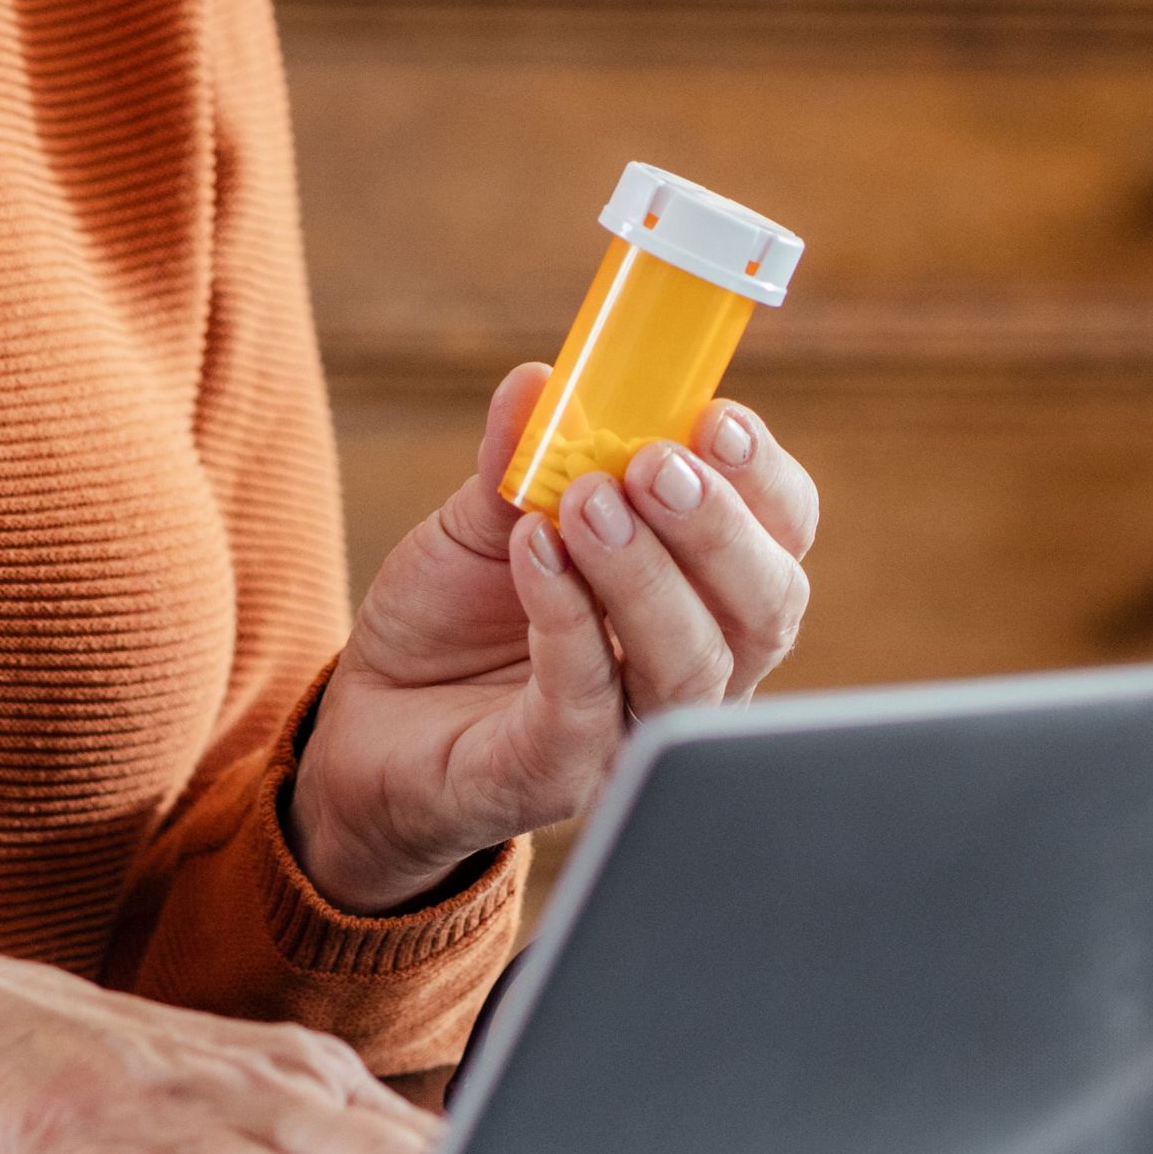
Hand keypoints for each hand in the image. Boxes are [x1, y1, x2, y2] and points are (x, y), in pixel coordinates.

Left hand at [287, 372, 821, 914]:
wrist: (372, 718)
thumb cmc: (456, 617)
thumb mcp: (490, 516)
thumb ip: (523, 456)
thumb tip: (538, 381)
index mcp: (700, 594)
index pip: (780, 540)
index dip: (765, 481)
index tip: (719, 419)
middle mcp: (690, 667)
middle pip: (767, 608)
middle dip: (721, 527)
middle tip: (653, 465)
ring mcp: (631, 729)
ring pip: (691, 663)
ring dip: (644, 570)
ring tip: (582, 501)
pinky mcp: (559, 772)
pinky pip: (587, 702)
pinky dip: (567, 618)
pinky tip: (533, 554)